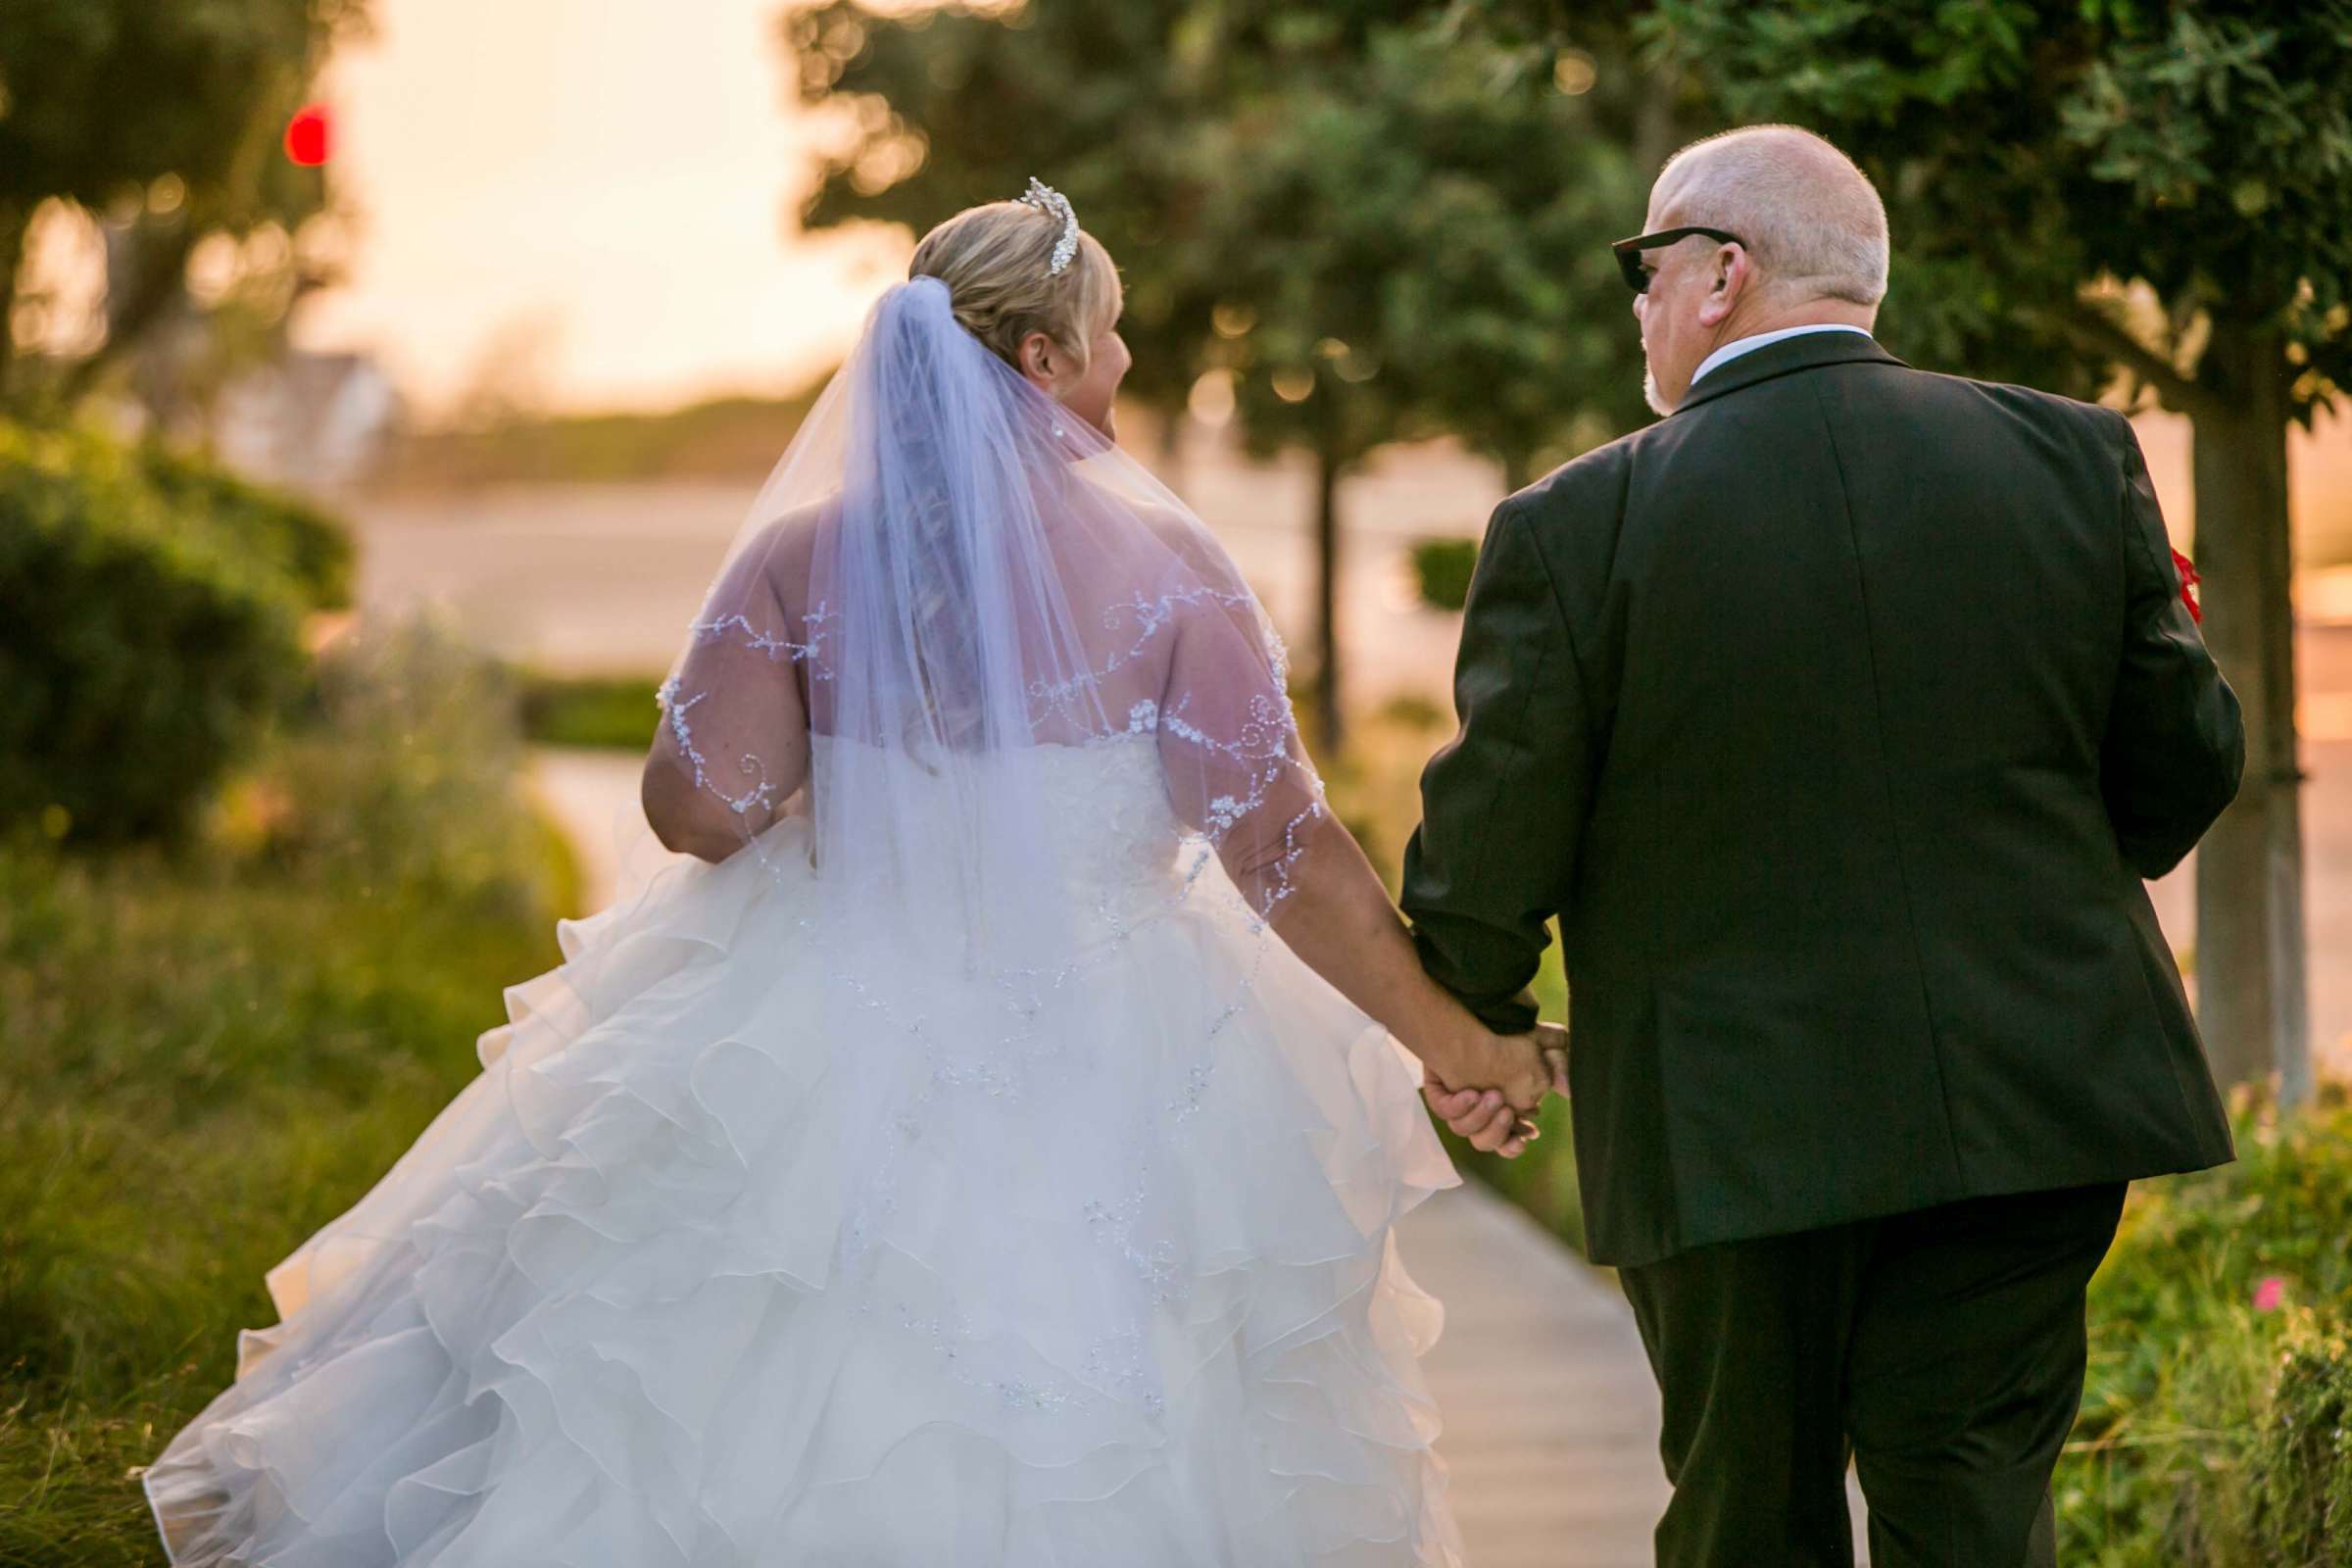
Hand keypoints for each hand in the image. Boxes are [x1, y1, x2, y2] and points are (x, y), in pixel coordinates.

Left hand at [1422, 1022, 1567, 1157]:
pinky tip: (1471, 1093)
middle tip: (1507, 1111)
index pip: (1507, 1141)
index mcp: (1503, 1111)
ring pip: (1463, 1129)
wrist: (1474, 1012)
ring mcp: (1457, 1104)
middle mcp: (1478, 1112)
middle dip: (1497, 1132)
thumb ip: (1557, 1064)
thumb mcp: (1540, 1044)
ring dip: (1479, 1117)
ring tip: (1492, 1095)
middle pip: (1485, 1142)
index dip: (1514, 1144)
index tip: (1528, 1133)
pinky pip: (1444, 1111)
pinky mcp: (1439, 1091)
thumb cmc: (1510, 1032)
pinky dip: (1458, 1106)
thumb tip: (1567, 1089)